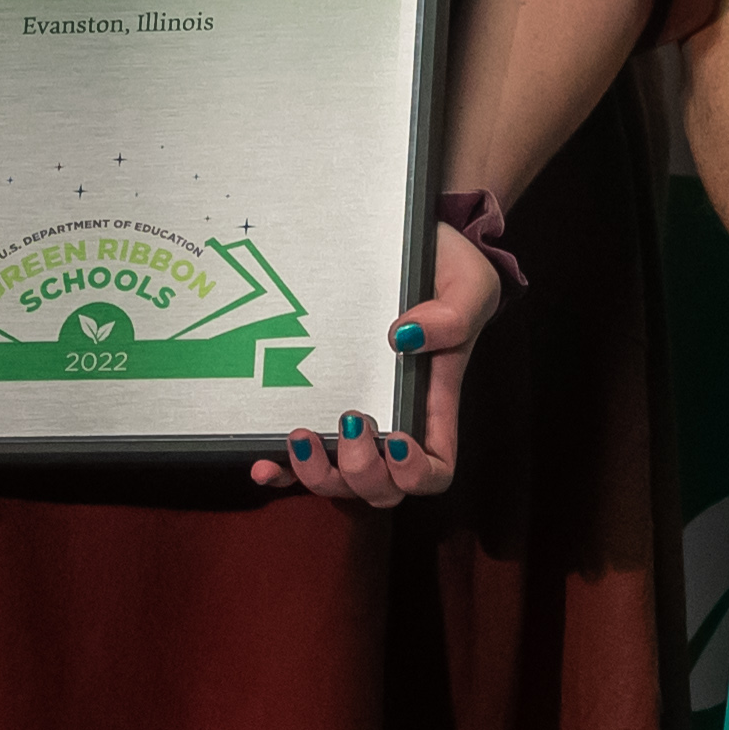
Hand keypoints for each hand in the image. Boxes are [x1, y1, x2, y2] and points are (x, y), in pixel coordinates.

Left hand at [251, 219, 501, 507]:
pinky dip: (280, 471)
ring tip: (298, 436)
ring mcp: (351, 418)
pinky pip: (297, 457)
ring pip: (337, 482)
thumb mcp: (467, 284)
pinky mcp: (315, 400)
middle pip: (381, 488)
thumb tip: (404, 338)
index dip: (415, 475)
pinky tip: (261, 463)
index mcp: (432, 405)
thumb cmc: (444, 269)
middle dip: (360, 474)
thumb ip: (452, 316)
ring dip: (316, 477)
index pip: (434, 471)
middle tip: (348, 421)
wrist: (405, 241)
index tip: (395, 439)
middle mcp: (391, 422)